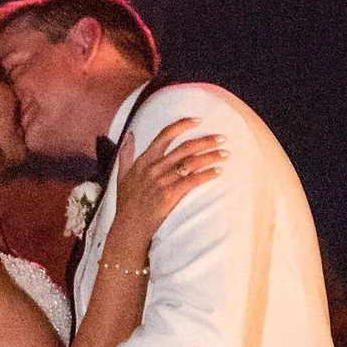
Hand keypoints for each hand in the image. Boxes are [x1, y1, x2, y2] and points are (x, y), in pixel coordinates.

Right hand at [103, 116, 227, 269]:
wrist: (129, 227)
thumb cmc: (127, 202)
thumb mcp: (122, 175)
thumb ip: (125, 153)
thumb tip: (130, 134)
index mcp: (144, 160)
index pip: (165, 135)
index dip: (182, 125)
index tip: (198, 120)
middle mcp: (154, 168)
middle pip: (184, 148)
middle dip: (206, 141)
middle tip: (222, 138)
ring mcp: (162, 181)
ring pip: (191, 163)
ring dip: (211, 157)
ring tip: (225, 153)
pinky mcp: (170, 195)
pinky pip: (193, 181)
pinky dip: (207, 175)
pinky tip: (219, 171)